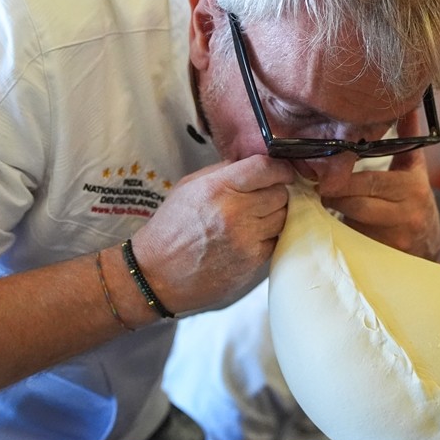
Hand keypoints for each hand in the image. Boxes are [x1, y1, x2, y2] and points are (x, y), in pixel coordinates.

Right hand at [128, 155, 294, 313]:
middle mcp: (235, 212)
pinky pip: (276, 241)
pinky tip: (250, 237)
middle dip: (275, 192)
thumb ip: (223, 172)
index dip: (279, 168)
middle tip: (262, 197)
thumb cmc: (170, 229)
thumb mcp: (189, 187)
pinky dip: (268, 237)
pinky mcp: (252, 262)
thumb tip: (254, 166)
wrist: (157, 273)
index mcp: (218, 188)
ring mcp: (246, 239)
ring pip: (283, 217)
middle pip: (280, 193)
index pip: (265, 168)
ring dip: (274, 215)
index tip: (282, 172)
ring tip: (254, 218)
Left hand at [318, 114, 439, 259]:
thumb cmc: (413, 198)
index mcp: (412, 187)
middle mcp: (406, 214)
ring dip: (332, 210)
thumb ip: (406, 137)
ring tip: (321, 198)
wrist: (427, 244)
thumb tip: (406, 103)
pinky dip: (335, 229)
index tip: (324, 172)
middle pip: (358, 203)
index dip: (343, 179)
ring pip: (352, 222)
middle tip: (316, 185)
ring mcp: (394, 238)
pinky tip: (326, 219)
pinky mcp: (381, 255)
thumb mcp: (413, 168)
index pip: (371, 181)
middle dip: (333, 194)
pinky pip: (351, 241)